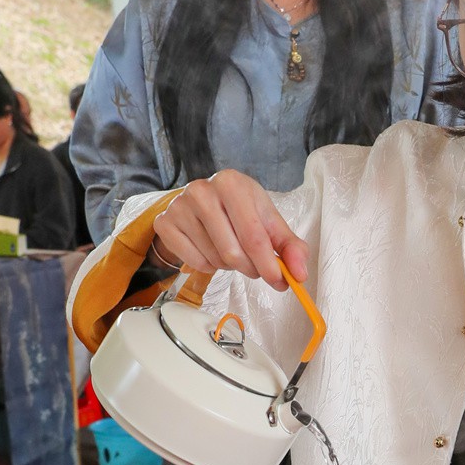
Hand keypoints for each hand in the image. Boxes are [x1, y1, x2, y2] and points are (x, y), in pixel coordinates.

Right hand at [152, 172, 308, 291]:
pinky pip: (194, 263)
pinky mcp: (165, 224)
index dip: (269, 264)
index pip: (253, 235)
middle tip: (255, 268)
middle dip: (250, 268)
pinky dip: (209, 266)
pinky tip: (211, 250)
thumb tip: (299, 274)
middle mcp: (201, 190)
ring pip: (215, 259)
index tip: (280, 281)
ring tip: (231, 251)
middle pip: (233, 252)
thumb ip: (289, 247)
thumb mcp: (267, 220)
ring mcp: (179, 207)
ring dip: (230, 266)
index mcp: (232, 183)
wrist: (202, 202)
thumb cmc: (239, 210)